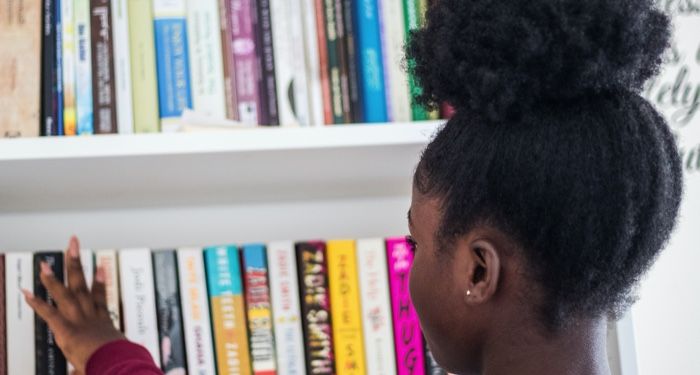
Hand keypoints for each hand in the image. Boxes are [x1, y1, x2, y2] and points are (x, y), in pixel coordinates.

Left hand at [23, 236, 125, 373]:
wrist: (116, 362)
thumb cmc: (117, 362)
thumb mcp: (108, 361)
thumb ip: (93, 364)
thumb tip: (82, 373)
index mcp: (103, 323)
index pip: (100, 298)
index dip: (100, 280)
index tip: (100, 266)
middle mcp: (91, 316)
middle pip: (82, 285)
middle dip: (76, 263)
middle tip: (73, 244)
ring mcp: (79, 320)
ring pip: (65, 294)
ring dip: (53, 279)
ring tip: (43, 264)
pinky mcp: (67, 329)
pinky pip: (50, 314)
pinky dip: (38, 304)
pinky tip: (27, 293)